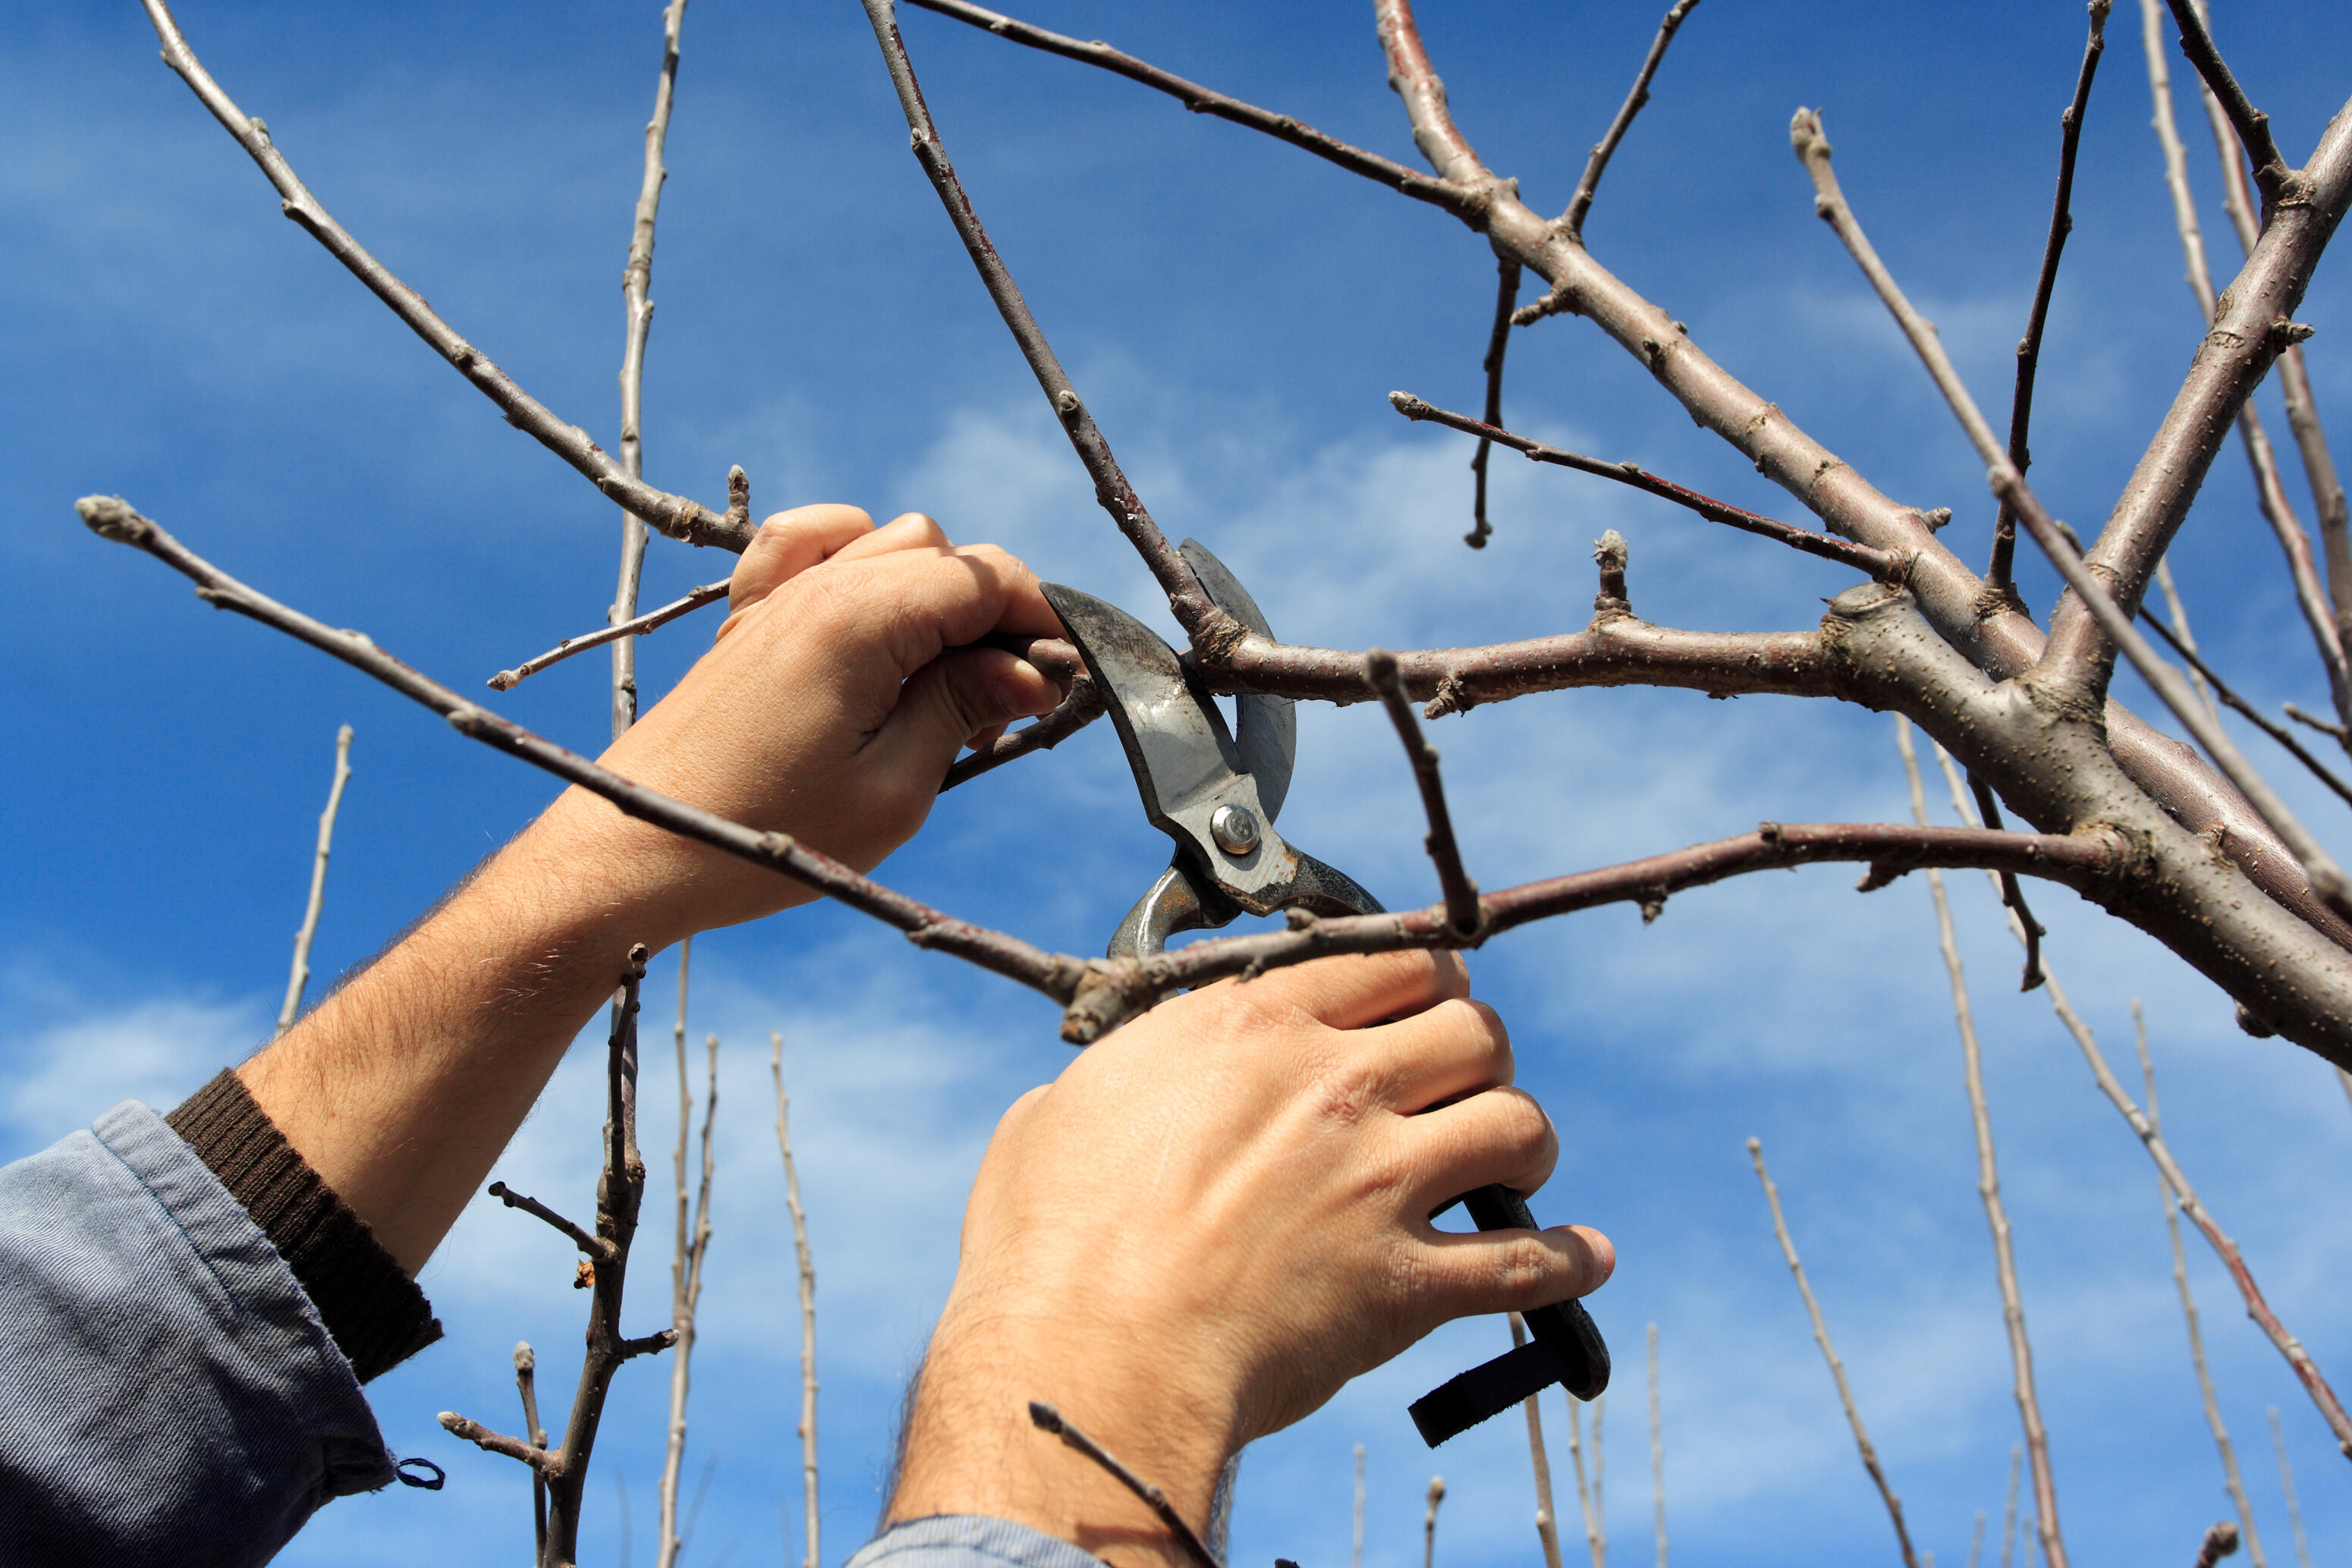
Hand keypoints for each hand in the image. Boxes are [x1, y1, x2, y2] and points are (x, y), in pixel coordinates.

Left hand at [545, 504, 1066, 941]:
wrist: (639, 849)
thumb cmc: (767, 835)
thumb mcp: (894, 791)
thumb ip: (965, 708)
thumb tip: (1032, 668)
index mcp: (859, 622)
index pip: (983, 578)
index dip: (1038, 620)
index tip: (1061, 680)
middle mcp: (817, 587)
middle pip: (944, 554)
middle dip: (992, 613)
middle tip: (1001, 704)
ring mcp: (777, 595)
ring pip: (889, 540)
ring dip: (934, 593)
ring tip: (942, 679)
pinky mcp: (748, 618)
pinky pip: (808, 539)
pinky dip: (853, 553)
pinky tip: (872, 610)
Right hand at [887, 951, 1613, 1563]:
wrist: (1089, 1359)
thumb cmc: (1050, 1246)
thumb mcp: (1061, 1115)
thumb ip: (1124, 1078)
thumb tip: (1121, 1088)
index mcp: (1256, 1030)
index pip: (1394, 961)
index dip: (1426, 980)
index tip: (1427, 1003)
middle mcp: (1336, 1088)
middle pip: (1475, 1030)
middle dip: (1481, 1054)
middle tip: (1462, 1085)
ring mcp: (1381, 1184)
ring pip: (1519, 1125)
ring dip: (1524, 1144)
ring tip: (1510, 1167)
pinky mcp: (1407, 1284)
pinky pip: (1529, 1263)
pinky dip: (1567, 1261)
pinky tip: (1582, 1258)